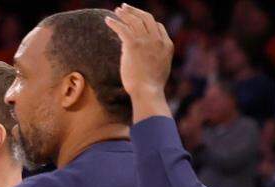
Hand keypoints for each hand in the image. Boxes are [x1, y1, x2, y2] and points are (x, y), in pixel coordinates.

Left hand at [105, 5, 172, 120]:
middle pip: (147, 18)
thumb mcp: (158, 70)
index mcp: (167, 45)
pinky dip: (115, 23)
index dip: (148, 22)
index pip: (158, 27)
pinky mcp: (134, 45)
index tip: (138, 20)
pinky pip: (123, 29)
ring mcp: (147, 41)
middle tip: (126, 7)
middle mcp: (158, 40)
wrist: (148, 91)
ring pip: (135, 21)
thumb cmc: (151, 87)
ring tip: (117, 10)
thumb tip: (143, 58)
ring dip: (125, 14)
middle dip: (136, 11)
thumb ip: (154, 59)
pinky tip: (107, 20)